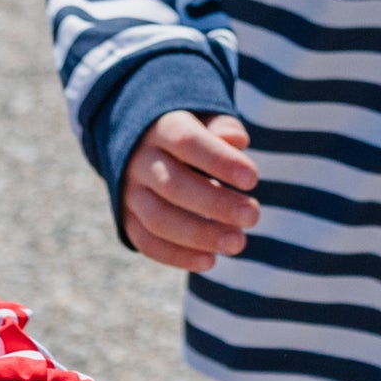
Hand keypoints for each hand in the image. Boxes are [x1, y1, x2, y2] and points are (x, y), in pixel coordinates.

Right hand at [121, 110, 258, 272]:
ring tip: (237, 243)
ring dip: (199, 235)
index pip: (187, 142)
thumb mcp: (205, 120)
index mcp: (161, 128)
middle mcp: (140, 160)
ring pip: (158, 219)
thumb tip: (237, 140)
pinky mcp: (127, 219)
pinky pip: (147, 242)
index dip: (219, 161)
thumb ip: (222, 127)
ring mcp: (130, 192)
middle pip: (173, 185)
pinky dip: (177, 256)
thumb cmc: (192, 135)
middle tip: (253, 216)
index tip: (252, 179)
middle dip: (215, 204)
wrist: (143, 146)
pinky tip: (210, 260)